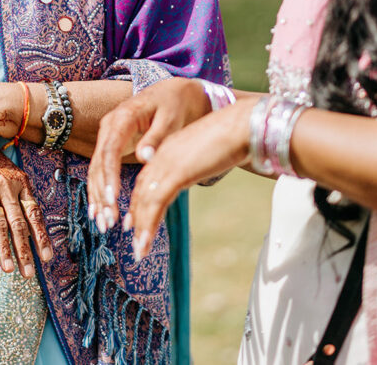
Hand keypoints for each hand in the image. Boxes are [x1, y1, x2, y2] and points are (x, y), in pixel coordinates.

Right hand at [0, 149, 54, 276]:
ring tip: (8, 269)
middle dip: (24, 250)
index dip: (41, 237)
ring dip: (4, 248)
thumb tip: (37, 232)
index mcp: (22, 185)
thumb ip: (24, 202)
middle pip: (18, 223)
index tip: (46, 258)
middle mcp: (7, 188)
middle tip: (28, 273)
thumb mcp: (15, 179)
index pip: (34, 215)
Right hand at [86, 78, 210, 232]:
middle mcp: (109, 126)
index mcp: (123, 117)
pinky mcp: (111, 145)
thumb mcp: (171, 118)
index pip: (110, 150)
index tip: (113, 198)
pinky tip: (99, 211)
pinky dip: (99, 190)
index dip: (109, 176)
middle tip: (108, 221)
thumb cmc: (175, 105)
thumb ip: (156, 137)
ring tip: (103, 223)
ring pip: (96, 169)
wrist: (173, 92)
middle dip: (101, 193)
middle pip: (99, 163)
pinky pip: (101, 169)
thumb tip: (143, 157)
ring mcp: (108, 135)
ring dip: (98, 197)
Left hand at [127, 100, 252, 259]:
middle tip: (134, 240)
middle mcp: (162, 155)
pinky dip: (148, 225)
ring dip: (141, 228)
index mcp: (168, 149)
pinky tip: (145, 243)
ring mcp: (167, 164)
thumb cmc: (232, 136)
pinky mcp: (176, 173)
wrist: (241, 125)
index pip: (147, 178)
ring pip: (145, 200)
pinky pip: (156, 203)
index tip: (135, 219)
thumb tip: (197, 170)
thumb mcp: (206, 152)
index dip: (140, 200)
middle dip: (137, 216)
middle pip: (142, 191)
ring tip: (139, 251)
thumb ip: (196, 162)